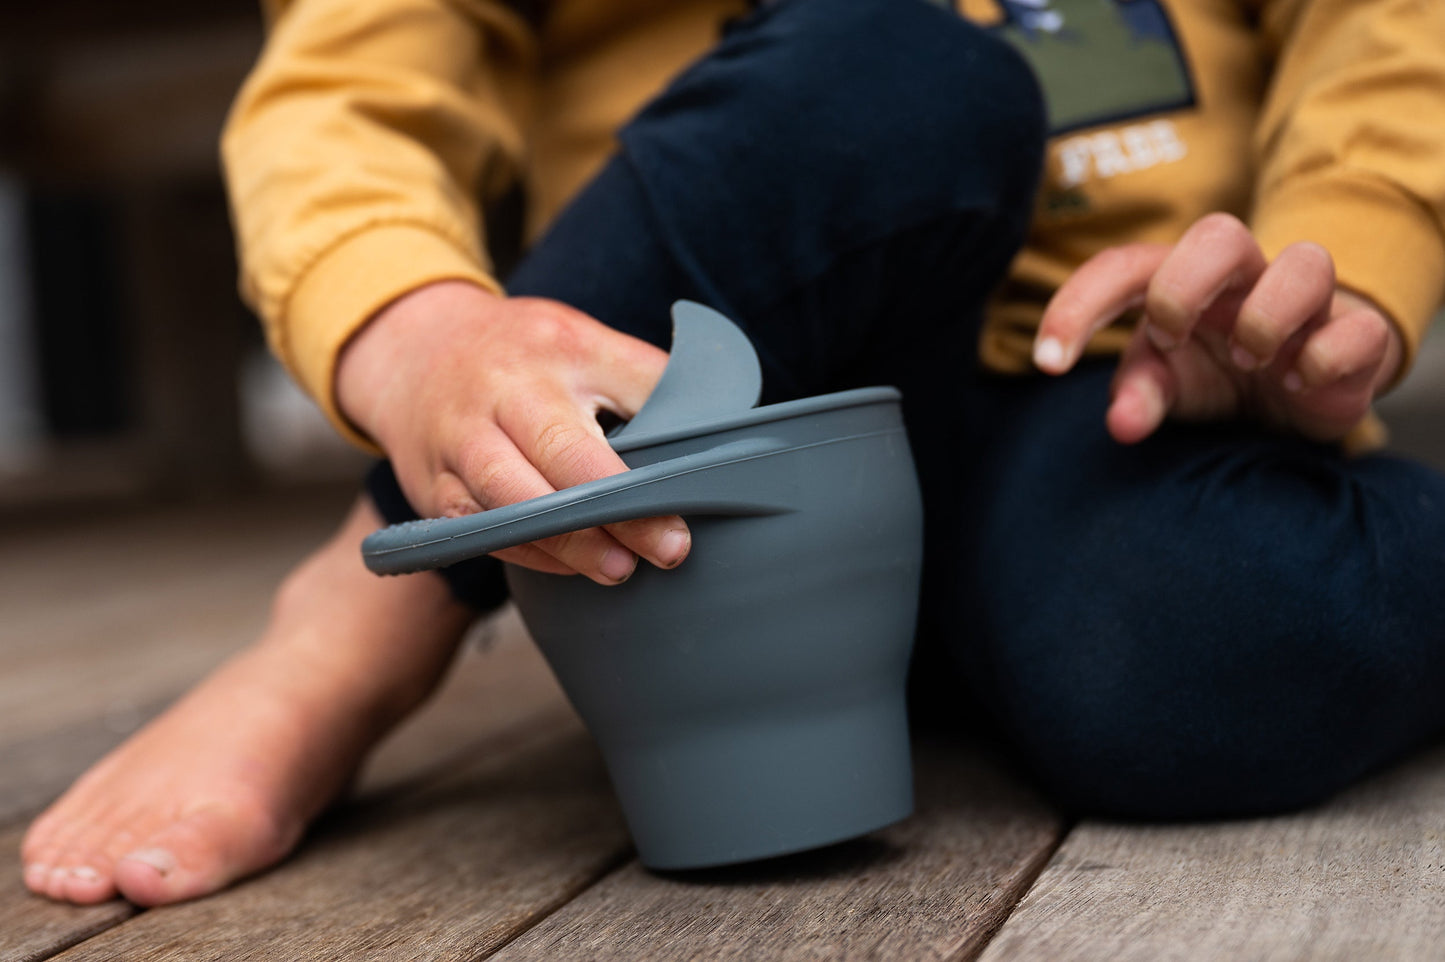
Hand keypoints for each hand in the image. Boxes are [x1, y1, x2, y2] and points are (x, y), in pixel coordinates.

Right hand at [336, 281, 689, 583]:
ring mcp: (462, 436)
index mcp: (561, 345)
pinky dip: (528, 554)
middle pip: (565, 451)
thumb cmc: (526, 356)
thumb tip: (716, 434)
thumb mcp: (586, 342)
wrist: (415, 348)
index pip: (627, 390)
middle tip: (671, 548)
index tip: (699, 488)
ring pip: (514, 498)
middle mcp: (506, 387)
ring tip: (620, 568)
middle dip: (620, 506)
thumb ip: (645, 382)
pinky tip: (570, 567)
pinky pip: (481, 529)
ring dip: (570, 542)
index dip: (667, 443)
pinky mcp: (433, 484)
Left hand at [1032, 212, 1402, 443]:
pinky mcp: (1358, 335)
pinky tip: (1298, 384)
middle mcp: (1243, 277)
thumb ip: (1140, 394)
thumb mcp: (1170, 382)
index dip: (1078, 305)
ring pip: (1304, 262)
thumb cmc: (1219, 369)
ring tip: (1247, 361)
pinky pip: (1356, 330)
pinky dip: (1323, 360)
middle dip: (1183, 287)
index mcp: (1181, 279)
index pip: (1123, 268)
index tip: (1048, 360)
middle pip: (1219, 233)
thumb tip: (1121, 423)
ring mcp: (1306, 301)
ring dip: (1265, 318)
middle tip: (1169, 336)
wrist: (1306, 387)